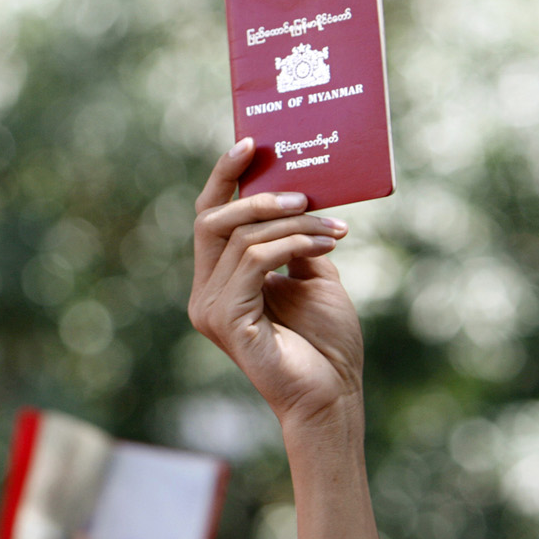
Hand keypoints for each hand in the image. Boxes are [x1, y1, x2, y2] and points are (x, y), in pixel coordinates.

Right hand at [188, 137, 360, 437]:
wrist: (333, 395)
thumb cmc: (325, 345)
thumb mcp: (314, 278)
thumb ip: (295, 243)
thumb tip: (299, 199)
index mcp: (219, 282)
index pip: (209, 220)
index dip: (222, 178)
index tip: (249, 143)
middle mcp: (205, 293)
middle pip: (213, 221)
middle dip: (256, 195)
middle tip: (303, 192)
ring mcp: (211, 308)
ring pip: (239, 238)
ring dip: (292, 223)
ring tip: (332, 227)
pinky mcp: (227, 320)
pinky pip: (254, 262)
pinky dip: (290, 245)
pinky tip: (322, 245)